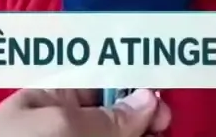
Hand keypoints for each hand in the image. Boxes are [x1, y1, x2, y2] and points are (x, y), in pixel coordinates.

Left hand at [0, 87, 170, 136]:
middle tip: (162, 131)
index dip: (135, 91)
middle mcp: (66, 126)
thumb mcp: (59, 126)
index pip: (103, 84)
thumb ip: (106, 116)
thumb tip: (149, 99)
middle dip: (143, 122)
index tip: (161, 108)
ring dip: (141, 136)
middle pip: (116, 118)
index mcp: (53, 101)